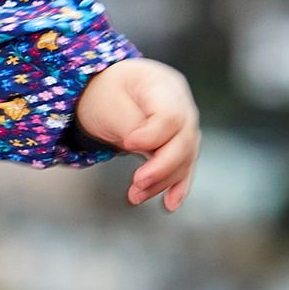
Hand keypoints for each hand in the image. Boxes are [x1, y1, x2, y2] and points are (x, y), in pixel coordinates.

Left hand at [72, 58, 199, 210]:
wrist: (105, 92)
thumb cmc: (104, 94)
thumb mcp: (110, 103)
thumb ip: (132, 126)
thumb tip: (149, 152)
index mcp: (163, 85)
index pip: (171, 115)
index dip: (153, 135)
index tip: (128, 144)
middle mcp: (181, 103)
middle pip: (184, 139)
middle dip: (162, 166)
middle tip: (136, 182)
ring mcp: (184, 124)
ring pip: (184, 157)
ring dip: (162, 181)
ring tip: (135, 195)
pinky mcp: (178, 143)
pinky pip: (183, 166)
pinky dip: (176, 186)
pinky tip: (169, 204)